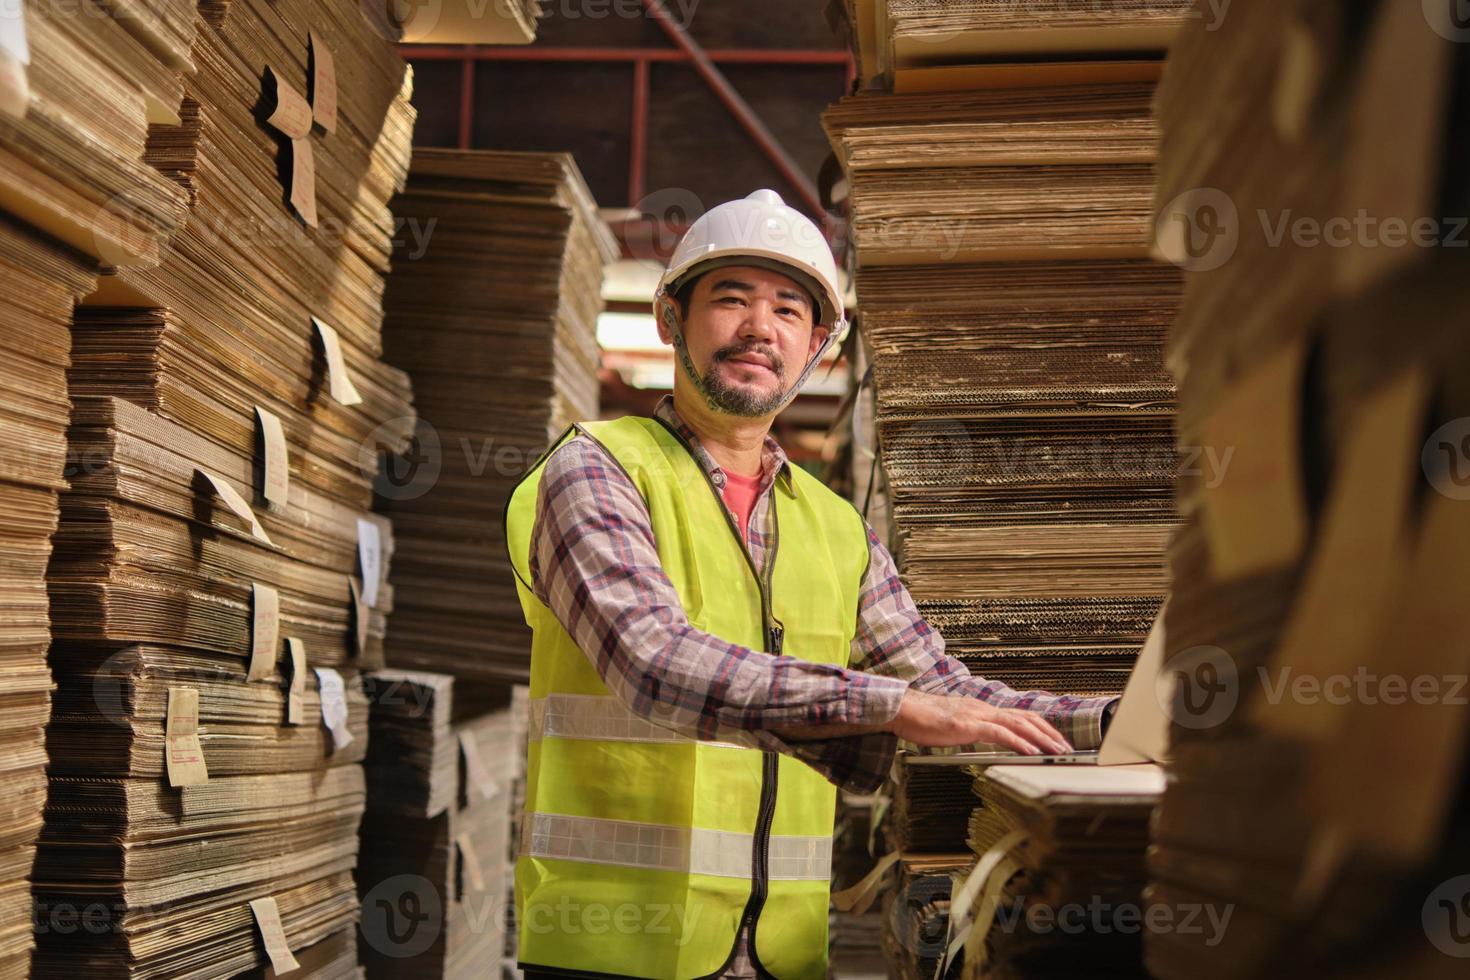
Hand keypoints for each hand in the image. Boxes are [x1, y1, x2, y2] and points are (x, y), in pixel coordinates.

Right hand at [889, 690, 1072, 754]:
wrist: (901, 709)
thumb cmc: (922, 720)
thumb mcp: (953, 726)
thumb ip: (971, 730)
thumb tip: (984, 741)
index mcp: (981, 710)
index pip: (1018, 716)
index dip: (1040, 727)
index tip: (1055, 740)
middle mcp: (983, 708)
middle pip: (1025, 717)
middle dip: (1049, 733)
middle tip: (1066, 748)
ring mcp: (976, 715)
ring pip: (1018, 724)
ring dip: (1041, 738)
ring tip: (1056, 750)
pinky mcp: (967, 725)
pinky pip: (999, 733)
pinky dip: (1019, 742)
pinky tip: (1031, 752)